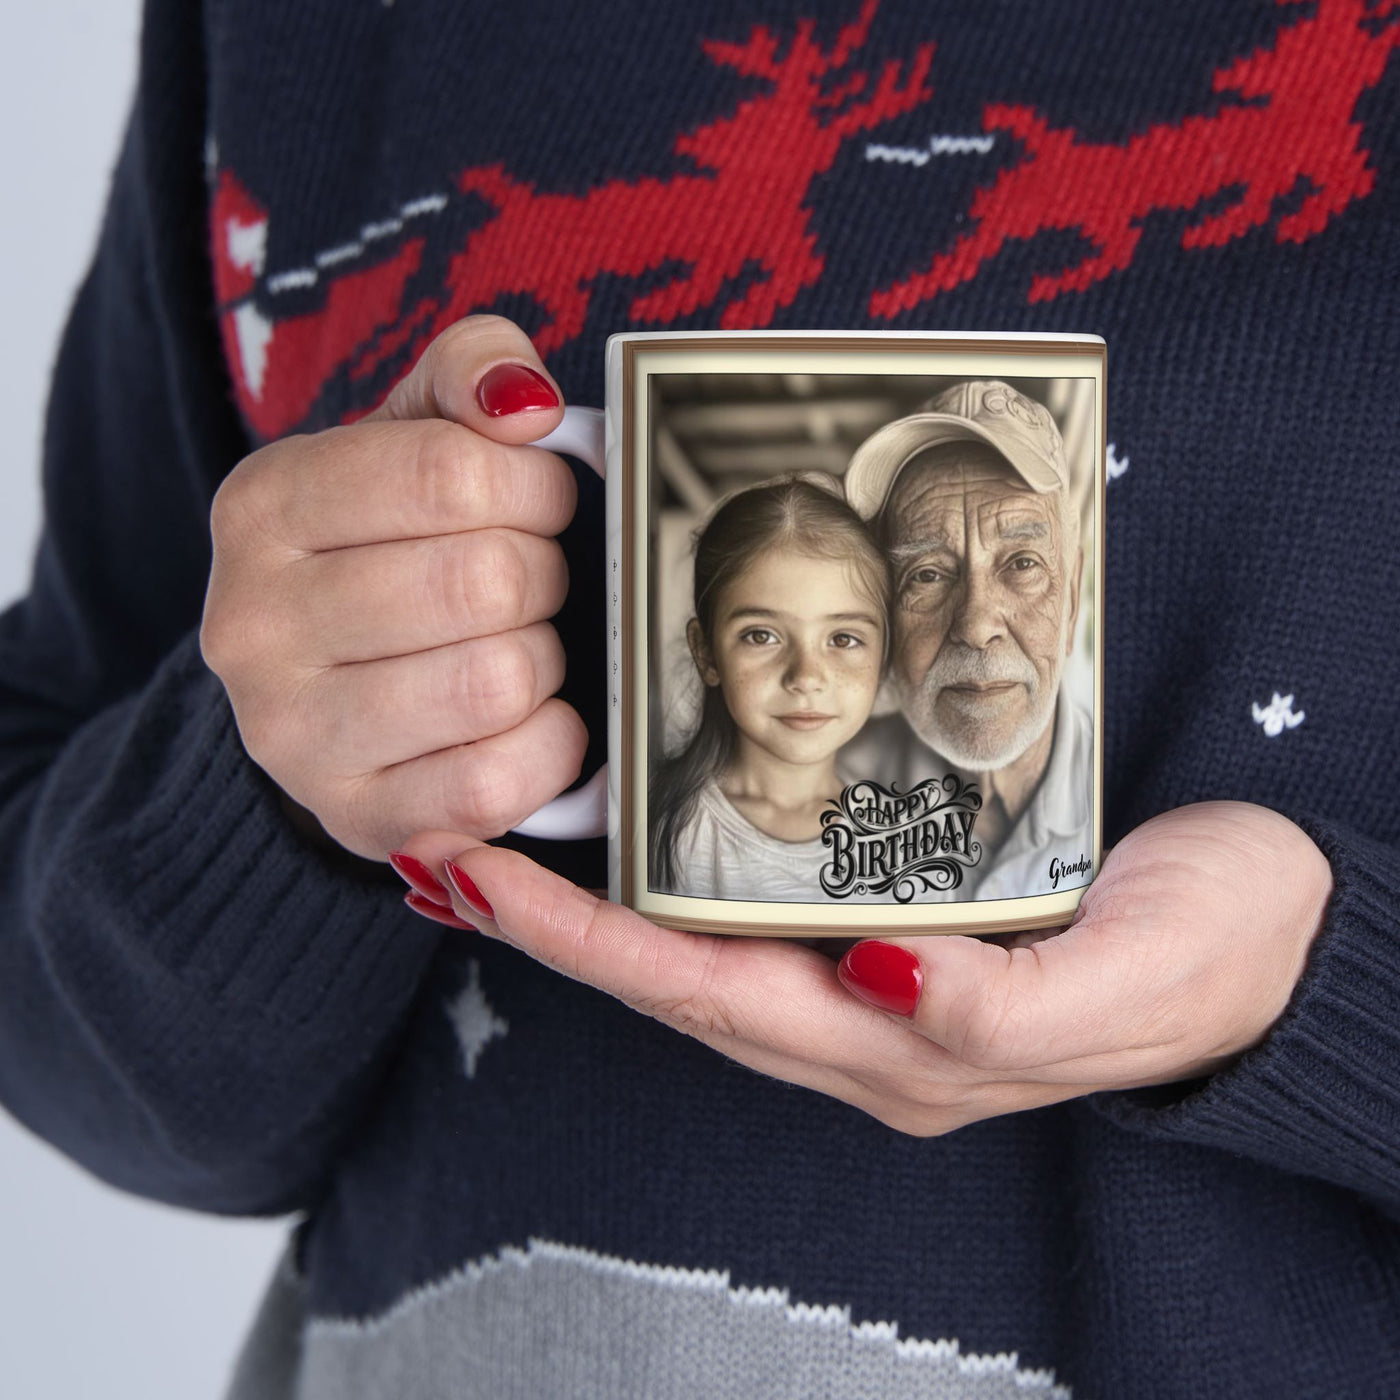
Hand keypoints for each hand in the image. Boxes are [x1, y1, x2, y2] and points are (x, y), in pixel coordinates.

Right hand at [200, 315, 585, 859]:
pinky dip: (548, 745)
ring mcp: (293, 736)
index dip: (536, 487)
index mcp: (263, 506)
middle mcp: (253, 624)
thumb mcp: (412, 433)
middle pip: (486, 581)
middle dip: (543, 575)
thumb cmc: (390, 545)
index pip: (451, 473)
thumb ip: (471, 373)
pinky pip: (498, 782)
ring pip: (497, 681)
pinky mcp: (357, 817)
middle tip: (530, 581)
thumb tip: (526, 403)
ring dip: (543, 660)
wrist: (329, 686)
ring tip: (518, 646)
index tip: (541, 502)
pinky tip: (528, 719)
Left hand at [394, 802, 1332, 1133]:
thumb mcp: (1134, 978)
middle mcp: (869, 1024)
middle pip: (676, 979)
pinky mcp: (902, 928)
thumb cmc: (1215, 951)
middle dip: (555, 924)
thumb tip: (880, 977)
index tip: (481, 879)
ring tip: (500, 846)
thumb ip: (1007, 1002)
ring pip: (703, 951)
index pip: (710, 994)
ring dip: (598, 906)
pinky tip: (636, 843)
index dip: (588, 943)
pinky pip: (758, 914)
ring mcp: (878, 983)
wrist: (1282, 932)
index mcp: (909, 1048)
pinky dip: (675, 883)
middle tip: (444, 849)